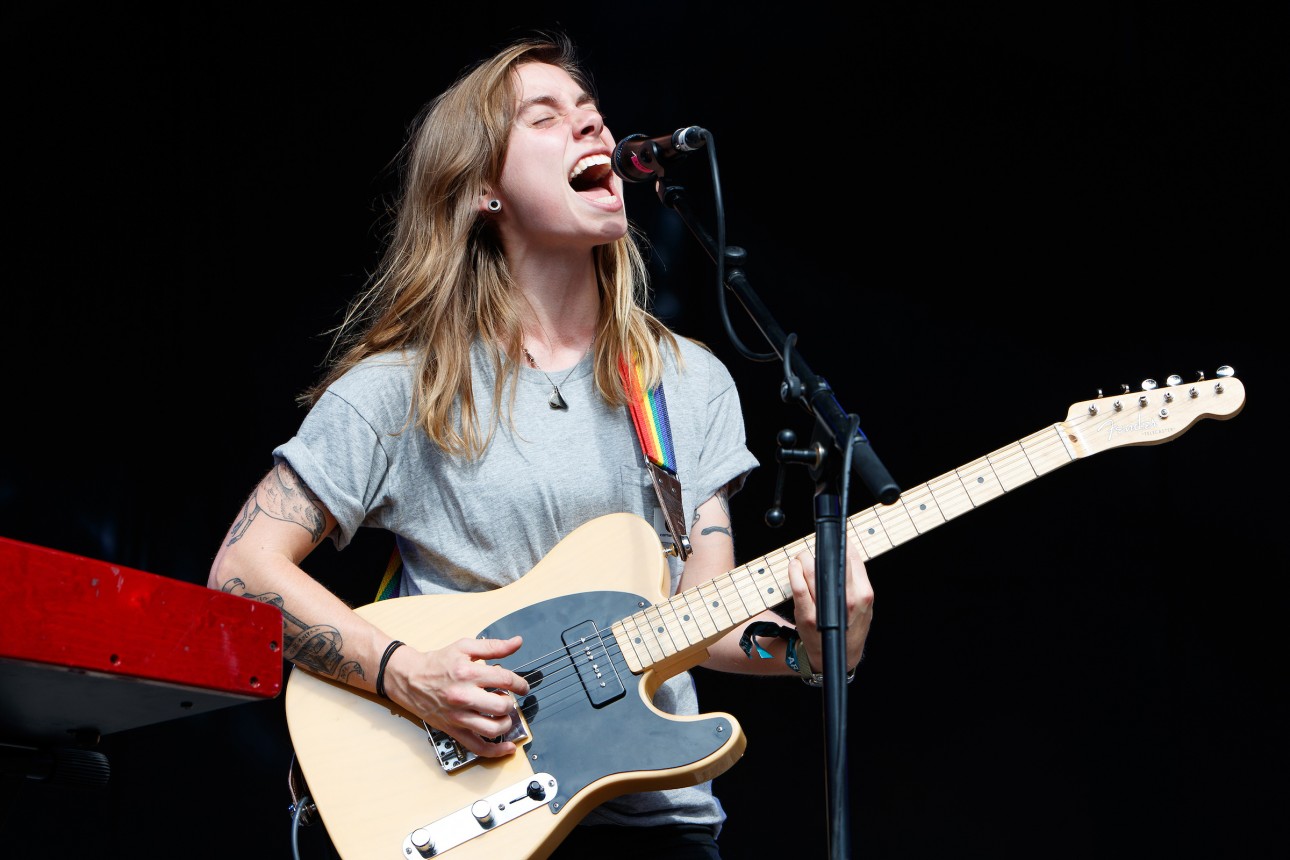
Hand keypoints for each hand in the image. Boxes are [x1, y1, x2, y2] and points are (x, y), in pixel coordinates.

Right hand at [386, 635, 529, 757]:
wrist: (410, 679)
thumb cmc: (437, 663)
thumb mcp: (465, 647)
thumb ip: (493, 646)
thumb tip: (517, 643)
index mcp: (468, 674)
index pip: (505, 680)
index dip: (520, 683)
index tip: (522, 686)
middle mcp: (463, 697)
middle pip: (501, 706)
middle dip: (511, 702)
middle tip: (509, 698)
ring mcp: (458, 716)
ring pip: (492, 729)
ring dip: (506, 723)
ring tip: (505, 715)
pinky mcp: (453, 730)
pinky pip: (477, 747)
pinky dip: (495, 751)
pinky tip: (507, 747)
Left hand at [786, 542, 873, 673]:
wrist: (839, 656)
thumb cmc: (851, 625)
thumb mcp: (865, 602)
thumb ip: (858, 577)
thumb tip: (846, 546)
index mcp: (864, 593)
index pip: (851, 556)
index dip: (839, 543)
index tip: (831, 539)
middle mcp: (849, 600)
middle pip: (831, 561)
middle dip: (820, 549)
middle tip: (814, 550)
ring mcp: (828, 608)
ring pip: (813, 570)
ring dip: (804, 558)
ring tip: (801, 558)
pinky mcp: (808, 615)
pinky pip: (799, 587)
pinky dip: (794, 572)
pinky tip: (793, 567)